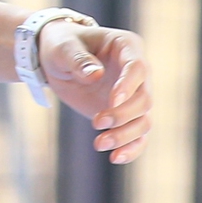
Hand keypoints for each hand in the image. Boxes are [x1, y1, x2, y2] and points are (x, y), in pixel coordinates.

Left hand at [38, 21, 151, 164]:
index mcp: (127, 46)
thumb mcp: (63, 47)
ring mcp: (133, 95)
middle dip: (122, 115)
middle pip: (144, 99)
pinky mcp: (125, 115)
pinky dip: (131, 148)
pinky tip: (116, 158)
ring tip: (99, 144)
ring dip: (124, 135)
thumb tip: (95, 74)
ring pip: (143, 121)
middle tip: (96, 123)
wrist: (57, 59)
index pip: (137, 68)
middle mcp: (137, 72)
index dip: (128, 86)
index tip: (111, 101)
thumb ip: (78, 59)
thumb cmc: (61, 44)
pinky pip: (138, 136)